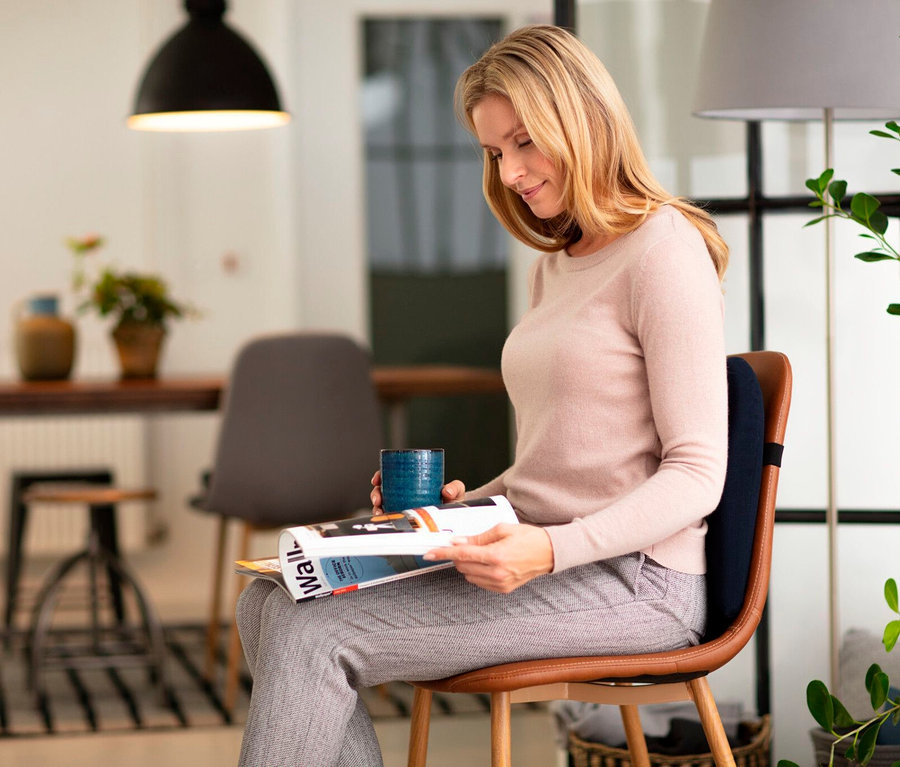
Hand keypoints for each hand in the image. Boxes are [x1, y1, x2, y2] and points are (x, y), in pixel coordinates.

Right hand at [370, 471, 465, 513]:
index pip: (391, 475)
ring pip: (383, 505)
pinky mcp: (405, 520)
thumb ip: (455, 487)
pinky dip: (384, 519)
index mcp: (412, 483)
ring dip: (377, 508)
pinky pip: (391, 519)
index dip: (380, 476)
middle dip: (376, 493)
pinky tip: (384, 520)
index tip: (377, 479)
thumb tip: (446, 491)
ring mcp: (403, 507)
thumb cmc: (454, 501)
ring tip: (380, 511)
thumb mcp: (456, 490)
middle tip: (379, 499)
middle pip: (383, 490)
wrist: (456, 517)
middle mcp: (404, 494)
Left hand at [423, 523, 553, 592]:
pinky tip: (488, 563)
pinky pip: (479, 582)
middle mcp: (497, 573)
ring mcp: (500, 584)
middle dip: (458, 555)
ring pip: (468, 575)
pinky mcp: (503, 590)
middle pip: (462, 566)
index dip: (442, 553)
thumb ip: (478, 538)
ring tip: (483, 553)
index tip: (429, 553)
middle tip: (465, 544)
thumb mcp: (502, 529)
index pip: (462, 555)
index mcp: (496, 555)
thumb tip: (458, 542)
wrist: (549, 553)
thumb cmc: (529, 538)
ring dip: (468, 564)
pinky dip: (477, 572)